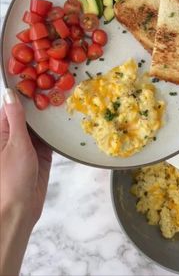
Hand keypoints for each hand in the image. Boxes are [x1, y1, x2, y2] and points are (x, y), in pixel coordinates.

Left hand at [0, 88, 51, 274]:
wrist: (20, 210)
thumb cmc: (10, 179)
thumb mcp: (14, 143)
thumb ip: (16, 119)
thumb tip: (10, 94)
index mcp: (1, 131)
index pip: (10, 106)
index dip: (22, 91)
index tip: (35, 75)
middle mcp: (14, 136)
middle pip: (27, 113)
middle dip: (39, 101)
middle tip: (55, 82)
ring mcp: (28, 145)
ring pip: (39, 124)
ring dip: (48, 114)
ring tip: (63, 95)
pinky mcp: (41, 155)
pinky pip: (49, 138)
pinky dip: (55, 130)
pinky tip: (65, 118)